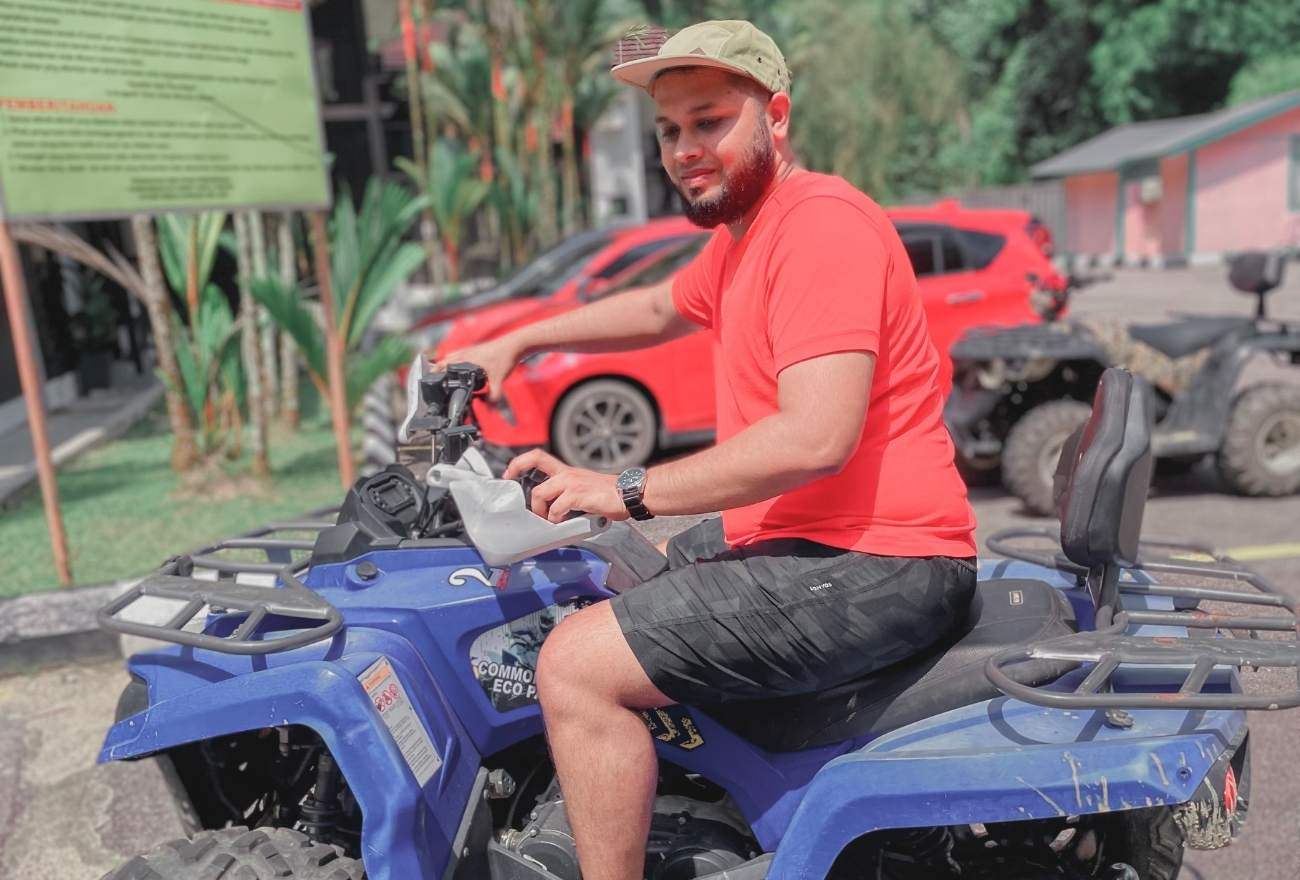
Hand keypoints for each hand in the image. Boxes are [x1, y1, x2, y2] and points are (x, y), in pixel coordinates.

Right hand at [433, 336, 523, 401]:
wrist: (515, 344)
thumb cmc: (505, 358)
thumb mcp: (498, 379)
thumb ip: (494, 396)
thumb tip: (490, 409)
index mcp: (465, 358)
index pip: (443, 365)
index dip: (434, 373)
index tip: (428, 382)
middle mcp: (465, 353)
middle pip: (444, 361)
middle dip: (437, 370)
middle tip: (432, 382)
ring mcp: (470, 350)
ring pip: (451, 357)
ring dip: (445, 365)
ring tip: (441, 377)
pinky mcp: (476, 351)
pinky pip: (459, 356)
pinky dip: (455, 362)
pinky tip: (459, 369)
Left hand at [504, 449, 628, 522]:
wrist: (629, 493)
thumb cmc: (613, 494)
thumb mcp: (586, 489)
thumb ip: (570, 496)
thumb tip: (560, 514)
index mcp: (568, 472)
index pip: (538, 457)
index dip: (519, 463)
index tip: (509, 474)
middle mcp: (567, 475)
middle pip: (536, 485)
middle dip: (533, 505)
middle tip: (537, 516)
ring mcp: (572, 484)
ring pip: (542, 496)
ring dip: (544, 514)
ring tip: (555, 522)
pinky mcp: (577, 495)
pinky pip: (556, 510)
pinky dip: (557, 520)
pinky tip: (567, 522)